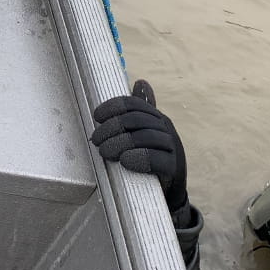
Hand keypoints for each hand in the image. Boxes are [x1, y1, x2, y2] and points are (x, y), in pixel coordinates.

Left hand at [90, 80, 188, 212]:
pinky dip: (139, 158)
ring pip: (144, 137)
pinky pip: (157, 159)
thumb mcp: (144, 132)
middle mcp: (166, 127)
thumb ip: (138, 112)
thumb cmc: (151, 156)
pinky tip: (125, 161)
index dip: (113, 107)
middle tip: (96, 140)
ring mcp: (172, 146)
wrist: (169, 187)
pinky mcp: (174, 167)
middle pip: (136, 120)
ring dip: (120, 143)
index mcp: (156, 116)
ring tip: (104, 152)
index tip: (96, 116)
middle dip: (112, 128)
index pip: (133, 104)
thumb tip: (141, 82)